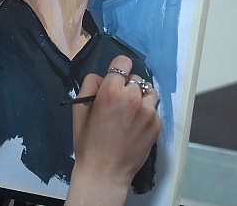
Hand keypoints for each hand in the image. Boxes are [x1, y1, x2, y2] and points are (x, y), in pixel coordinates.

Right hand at [65, 55, 160, 205]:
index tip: (115, 80)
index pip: (123, 63)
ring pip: (148, 92)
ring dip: (140, 97)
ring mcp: (148, 112)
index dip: (117, 70)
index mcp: (111, 91)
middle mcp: (133, 97)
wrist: (105, 172)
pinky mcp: (156, 124)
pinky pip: (153, 109)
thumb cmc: (88, 141)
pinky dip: (145, 113)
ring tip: (130, 112)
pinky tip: (134, 126)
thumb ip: (90, 85)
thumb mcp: (79, 109)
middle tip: (118, 102)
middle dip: (127, 86)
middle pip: (135, 78)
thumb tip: (103, 77)